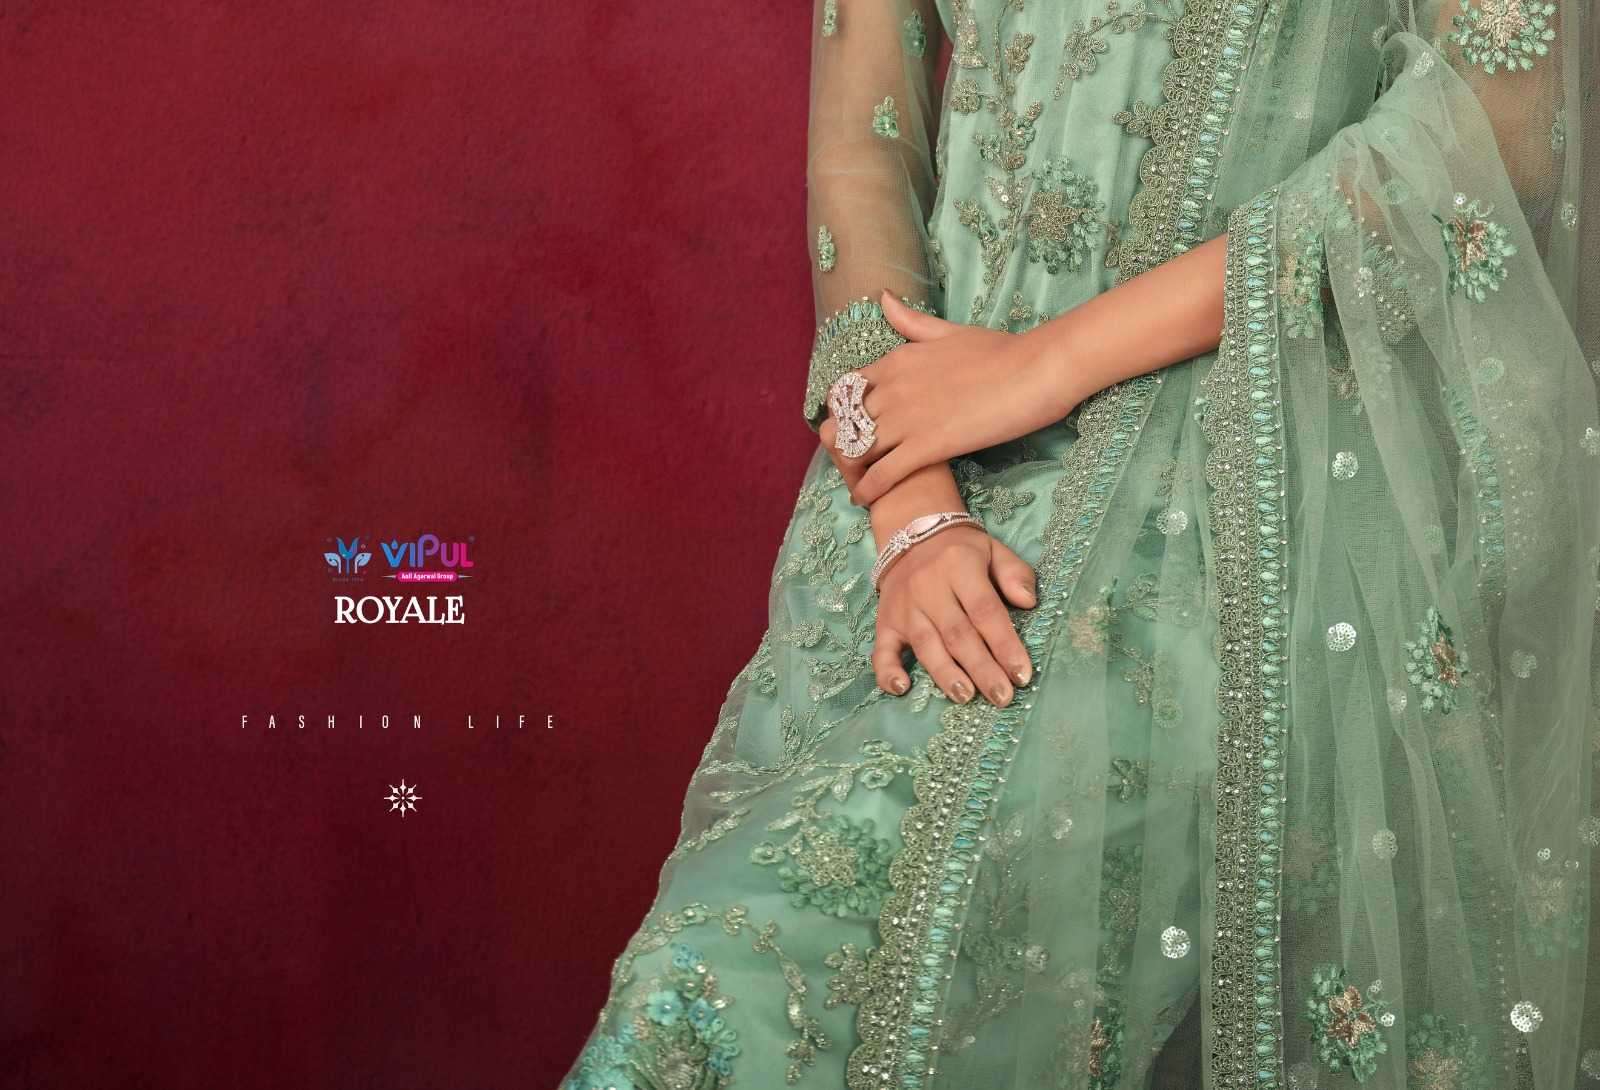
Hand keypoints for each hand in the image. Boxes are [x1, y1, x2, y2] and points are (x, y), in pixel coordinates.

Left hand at [818, 289, 1084, 506]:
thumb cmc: (1000, 351)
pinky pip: (882, 475)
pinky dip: (869, 490)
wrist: (1035, 370)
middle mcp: (892, 389)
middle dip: (840, 446)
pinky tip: (867, 500)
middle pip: (841, 424)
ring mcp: (907, 418)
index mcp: (895, 360)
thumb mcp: (948, 331)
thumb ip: (912, 322)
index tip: (851, 428)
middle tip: (852, 463)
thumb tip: (883, 300)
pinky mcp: (927, 446)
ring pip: (854, 452)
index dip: (842, 413)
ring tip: (858, 483)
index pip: (844, 390)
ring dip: (851, 471)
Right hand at [871, 522, 1037, 707]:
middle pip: (958, 635)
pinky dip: (887, 671)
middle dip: (982, 669)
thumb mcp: (994, 550)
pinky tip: (900, 689)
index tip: (1022, 674)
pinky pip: (882, 649)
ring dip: (946, 674)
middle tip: (1002, 697)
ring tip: (966, 697)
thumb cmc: (960, 551)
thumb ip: (1014, 574)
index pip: (985, 611)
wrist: (909, 533)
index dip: (1004, 645)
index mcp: (959, 566)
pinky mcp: (885, 622)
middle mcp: (928, 588)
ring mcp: (904, 608)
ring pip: (926, 645)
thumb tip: (1029, 602)